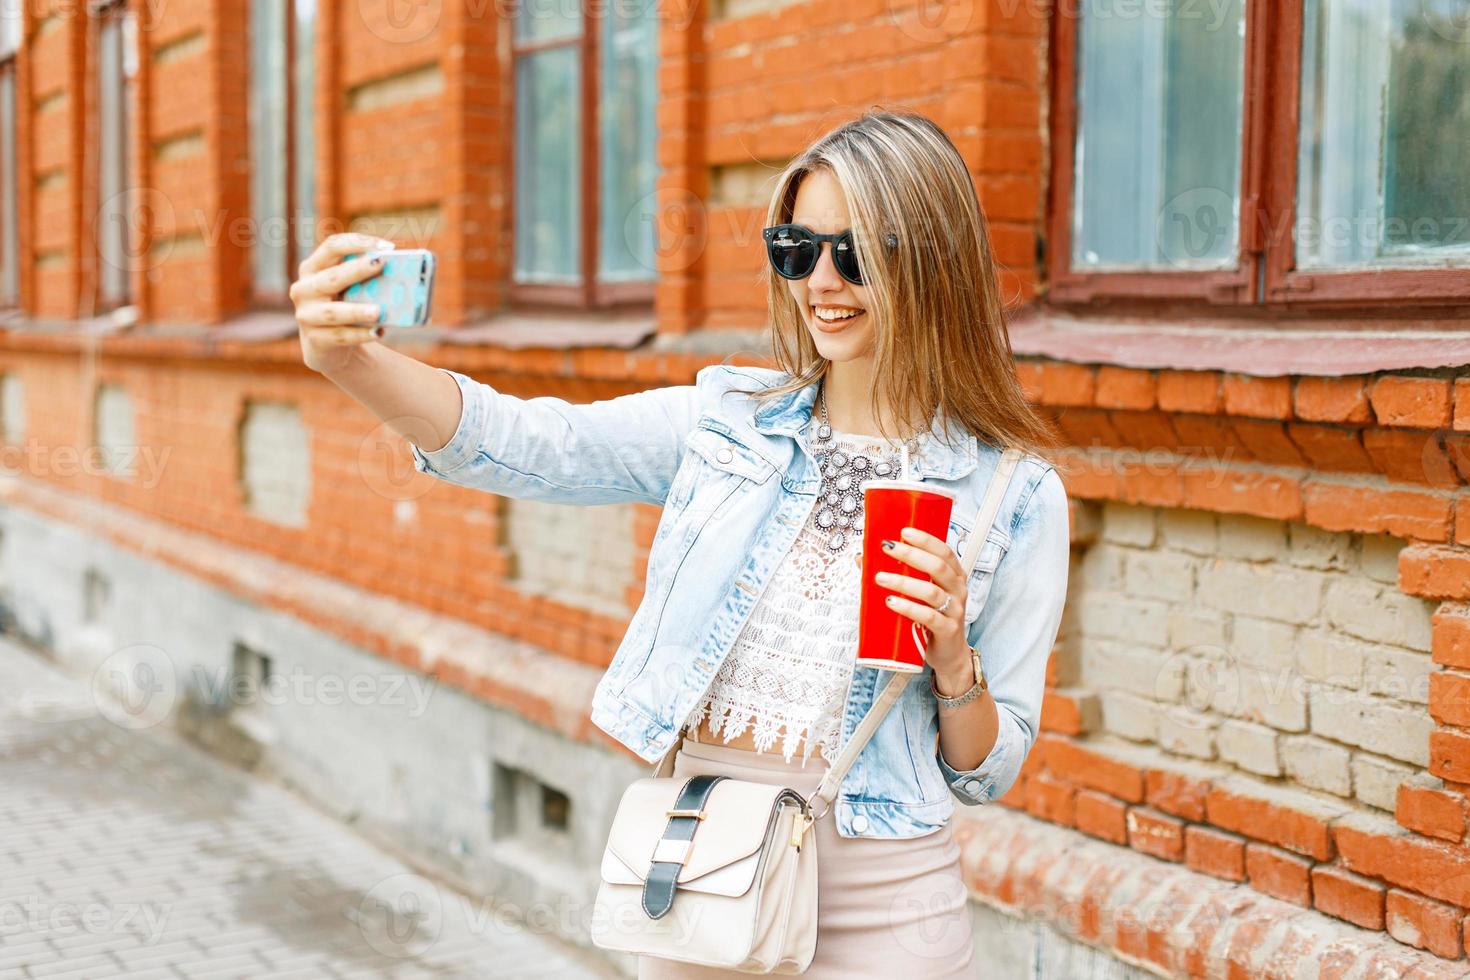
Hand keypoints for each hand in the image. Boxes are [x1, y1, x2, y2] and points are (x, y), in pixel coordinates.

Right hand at [289, 232, 395, 374]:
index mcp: (313, 267)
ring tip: (378, 311)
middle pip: (332, 277)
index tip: (386, 247)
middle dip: (357, 270)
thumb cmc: (344, 306)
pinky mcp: (314, 339)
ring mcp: (306, 315)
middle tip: (380, 264)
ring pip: (333, 312)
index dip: (357, 242)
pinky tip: (378, 333)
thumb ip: (364, 278)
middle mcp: (304, 288)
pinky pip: (340, 336)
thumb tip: (403, 271)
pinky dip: (360, 334)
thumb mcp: (348, 288)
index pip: (332, 246)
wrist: (326, 344)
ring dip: (357, 311)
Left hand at [877, 525, 971, 683]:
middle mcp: (957, 590)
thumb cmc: (931, 619)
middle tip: (887, 548)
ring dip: (903, 582)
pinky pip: (928, 617)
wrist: (948, 655)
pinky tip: (892, 602)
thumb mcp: (919, 594)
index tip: (904, 531)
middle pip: (937, 567)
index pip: (944, 551)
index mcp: (954, 576)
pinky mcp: (947, 630)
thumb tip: (862, 558)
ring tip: (880, 578)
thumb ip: (898, 574)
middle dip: (911, 555)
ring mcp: (955, 611)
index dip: (925, 539)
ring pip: (931, 592)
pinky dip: (909, 608)